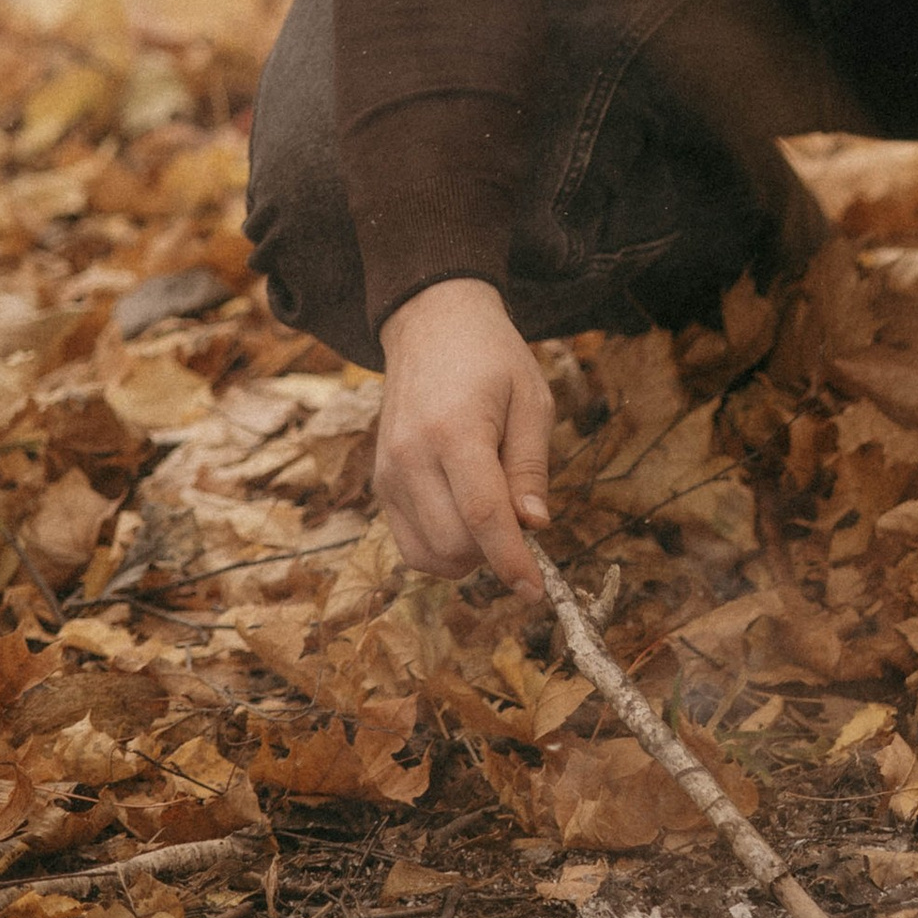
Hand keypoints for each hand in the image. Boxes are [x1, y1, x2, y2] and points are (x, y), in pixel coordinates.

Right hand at [376, 278, 557, 596]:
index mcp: (454, 431)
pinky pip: (411, 544)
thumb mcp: (532, 400)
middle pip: (454, 544)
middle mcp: (411, 457)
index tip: (536, 591)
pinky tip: (466, 518)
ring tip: (494, 513)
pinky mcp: (381, 484)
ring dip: (470, 556)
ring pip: (429, 554)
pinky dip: (443, 549)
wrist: (432, 326)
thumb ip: (530, 468)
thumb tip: (534, 527)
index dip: (512, 561)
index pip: (483, 516)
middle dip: (496, 553)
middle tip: (523, 520)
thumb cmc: (492, 359)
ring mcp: (388, 473)